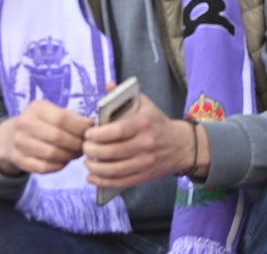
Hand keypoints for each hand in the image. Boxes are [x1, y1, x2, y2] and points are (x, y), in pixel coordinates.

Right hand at [0, 100, 91, 176]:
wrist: (13, 136)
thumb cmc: (43, 124)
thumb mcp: (56, 114)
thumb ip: (74, 119)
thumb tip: (91, 126)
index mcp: (36, 108)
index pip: (62, 119)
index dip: (79, 129)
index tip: (89, 135)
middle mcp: (24, 122)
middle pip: (57, 137)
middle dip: (76, 145)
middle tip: (83, 148)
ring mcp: (18, 141)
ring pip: (51, 154)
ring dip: (68, 157)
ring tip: (73, 154)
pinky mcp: (18, 158)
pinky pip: (43, 167)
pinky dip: (57, 166)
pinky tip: (62, 161)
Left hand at [84, 92, 201, 187]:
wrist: (183, 145)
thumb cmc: (156, 122)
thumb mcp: (144, 104)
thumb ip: (123, 95)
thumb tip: (108, 84)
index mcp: (142, 124)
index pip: (117, 131)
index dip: (98, 134)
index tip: (87, 134)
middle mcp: (145, 144)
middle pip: (113, 152)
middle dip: (92, 151)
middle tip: (83, 147)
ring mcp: (146, 162)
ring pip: (115, 170)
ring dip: (95, 168)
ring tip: (86, 161)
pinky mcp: (145, 175)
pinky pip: (122, 182)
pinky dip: (104, 182)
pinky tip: (92, 177)